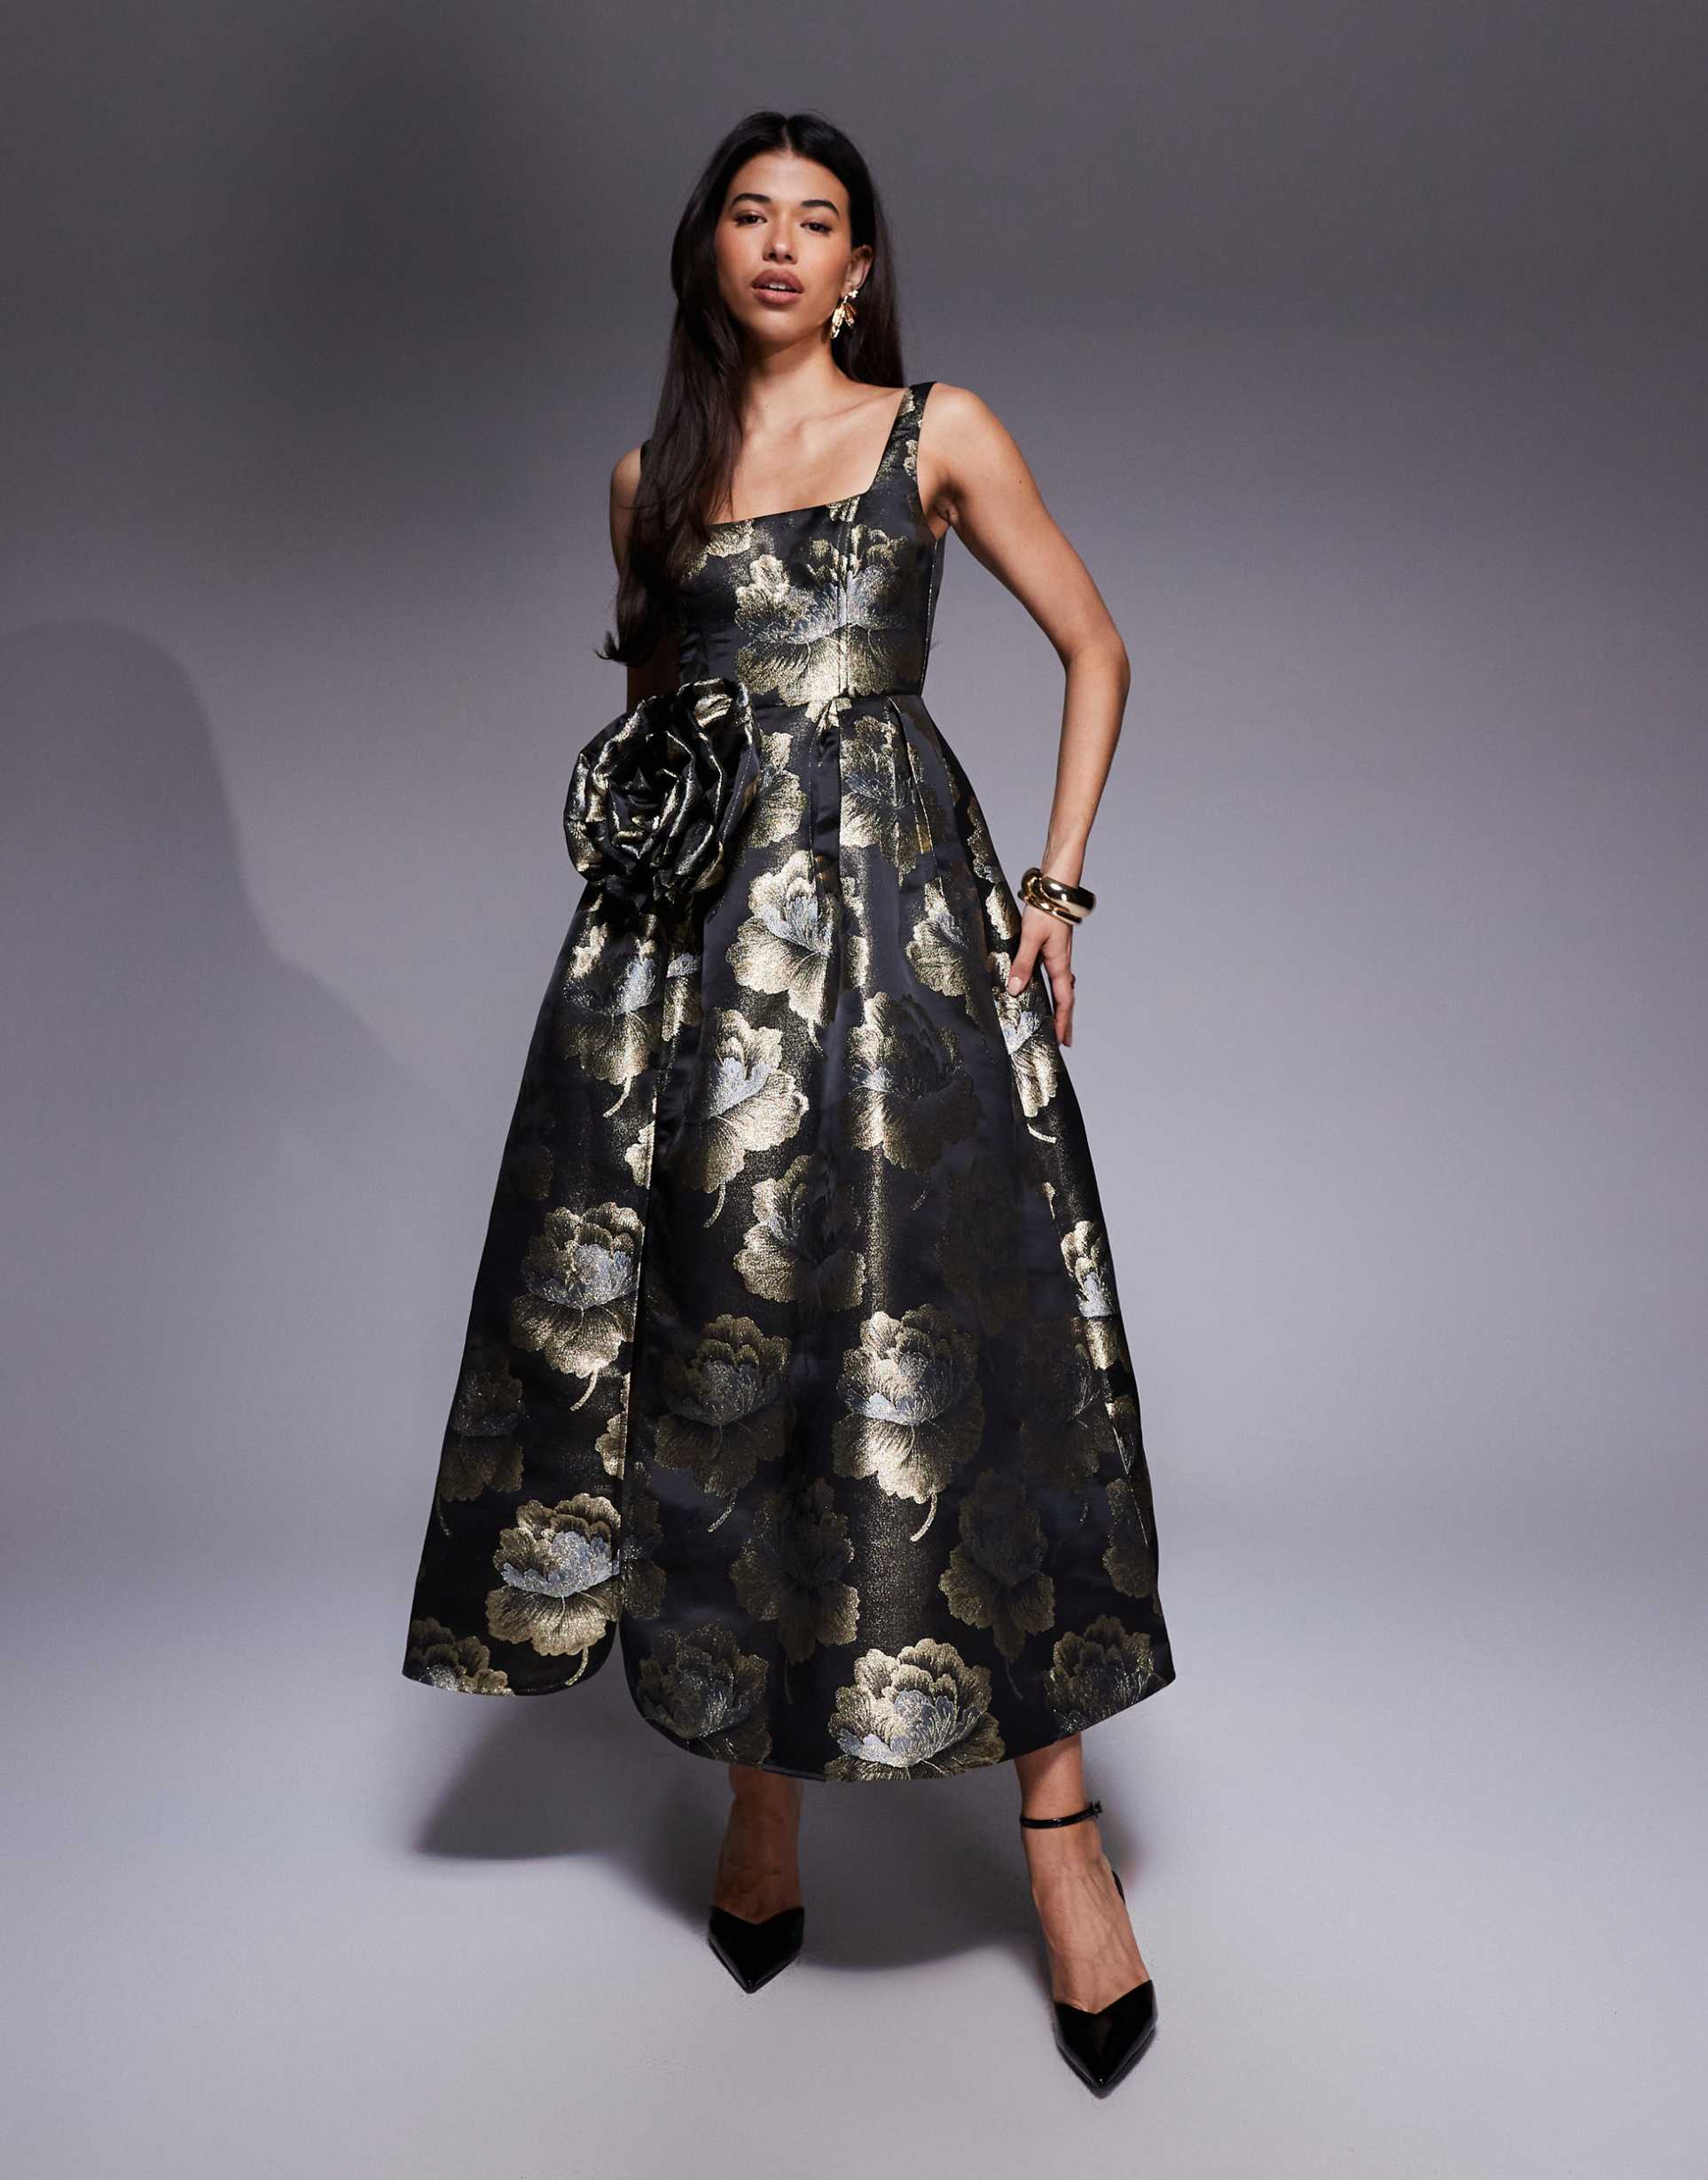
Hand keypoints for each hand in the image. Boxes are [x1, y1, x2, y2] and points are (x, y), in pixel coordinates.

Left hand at [1007, 904, 1075, 1045]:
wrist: (1056, 887)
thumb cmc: (1046, 910)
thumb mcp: (1031, 938)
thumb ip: (1023, 963)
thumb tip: (1017, 990)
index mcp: (1059, 964)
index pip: (1064, 1000)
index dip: (1063, 1022)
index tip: (1063, 1041)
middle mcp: (1061, 962)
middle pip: (1066, 997)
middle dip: (1065, 1019)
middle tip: (1064, 1039)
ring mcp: (1058, 954)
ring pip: (1061, 986)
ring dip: (1060, 1004)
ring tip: (1056, 1018)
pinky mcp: (1053, 946)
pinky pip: (1054, 974)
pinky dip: (1053, 987)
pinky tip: (1043, 986)